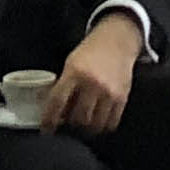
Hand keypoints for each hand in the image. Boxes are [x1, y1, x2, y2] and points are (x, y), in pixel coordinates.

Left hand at [47, 11, 142, 132]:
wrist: (117, 40)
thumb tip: (54, 111)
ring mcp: (109, 92)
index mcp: (75, 72)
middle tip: (66, 126)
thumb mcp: (71, 63)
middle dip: (70, 125)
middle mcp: (92, 83)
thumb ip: (62, 85)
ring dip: (85, 129)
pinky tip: (96, 123)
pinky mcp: (122, 98)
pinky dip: (102, 127)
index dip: (49, 119)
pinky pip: (111, 123)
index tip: (46, 129)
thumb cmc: (91, 51)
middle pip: (78, 118)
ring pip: (94, 124)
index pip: (57, 102)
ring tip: (81, 125)